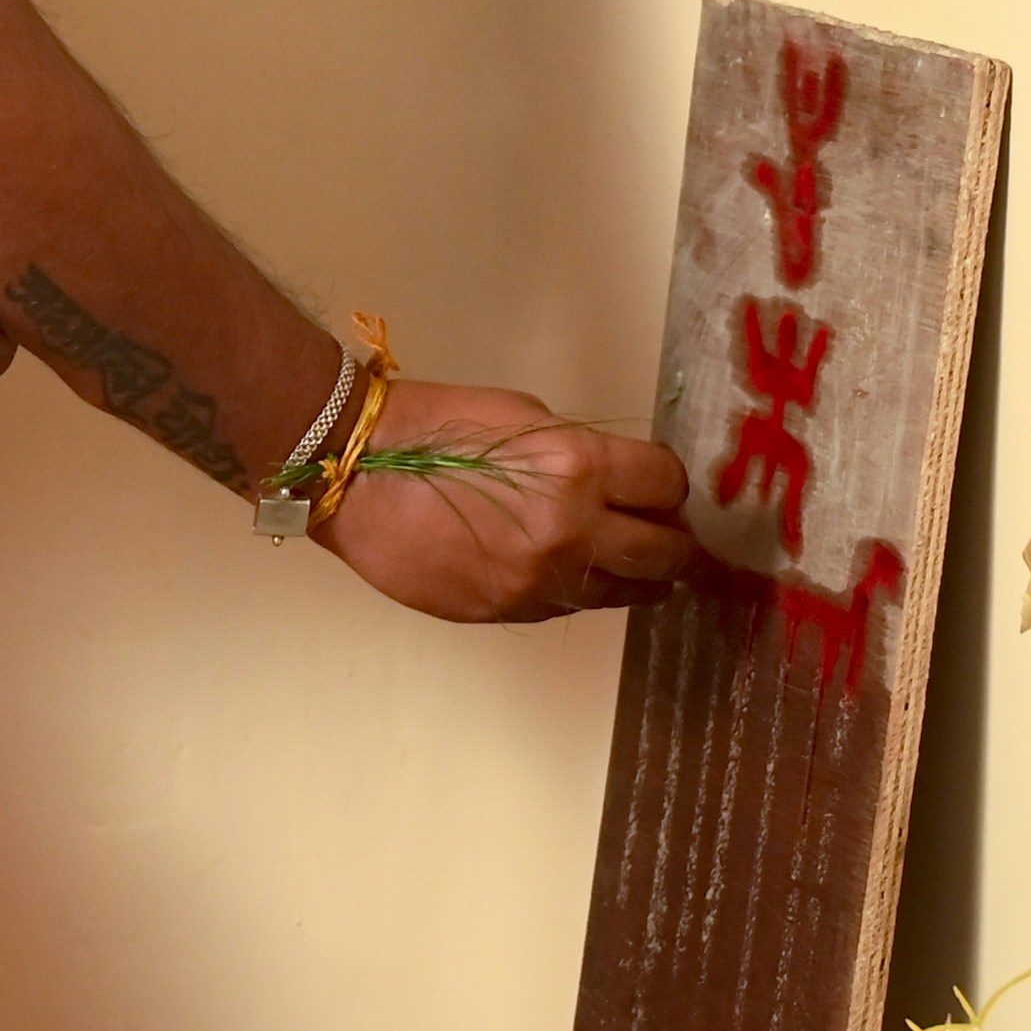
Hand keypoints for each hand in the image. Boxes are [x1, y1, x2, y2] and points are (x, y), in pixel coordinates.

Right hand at [313, 378, 694, 623]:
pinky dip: (579, 588)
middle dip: (676, 545)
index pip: (667, 485)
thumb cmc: (433, 426)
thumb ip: (578, 453)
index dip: (670, 486)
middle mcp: (570, 532)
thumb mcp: (522, 418)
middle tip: (671, 537)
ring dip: (637, 576)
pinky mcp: (508, 612)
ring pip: (626, 593)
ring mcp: (539, 581)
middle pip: (666, 555)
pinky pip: (569, 606)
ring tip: (631, 561)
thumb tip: (616, 484)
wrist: (354, 475)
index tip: (661, 488)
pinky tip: (563, 568)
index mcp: (577, 468)